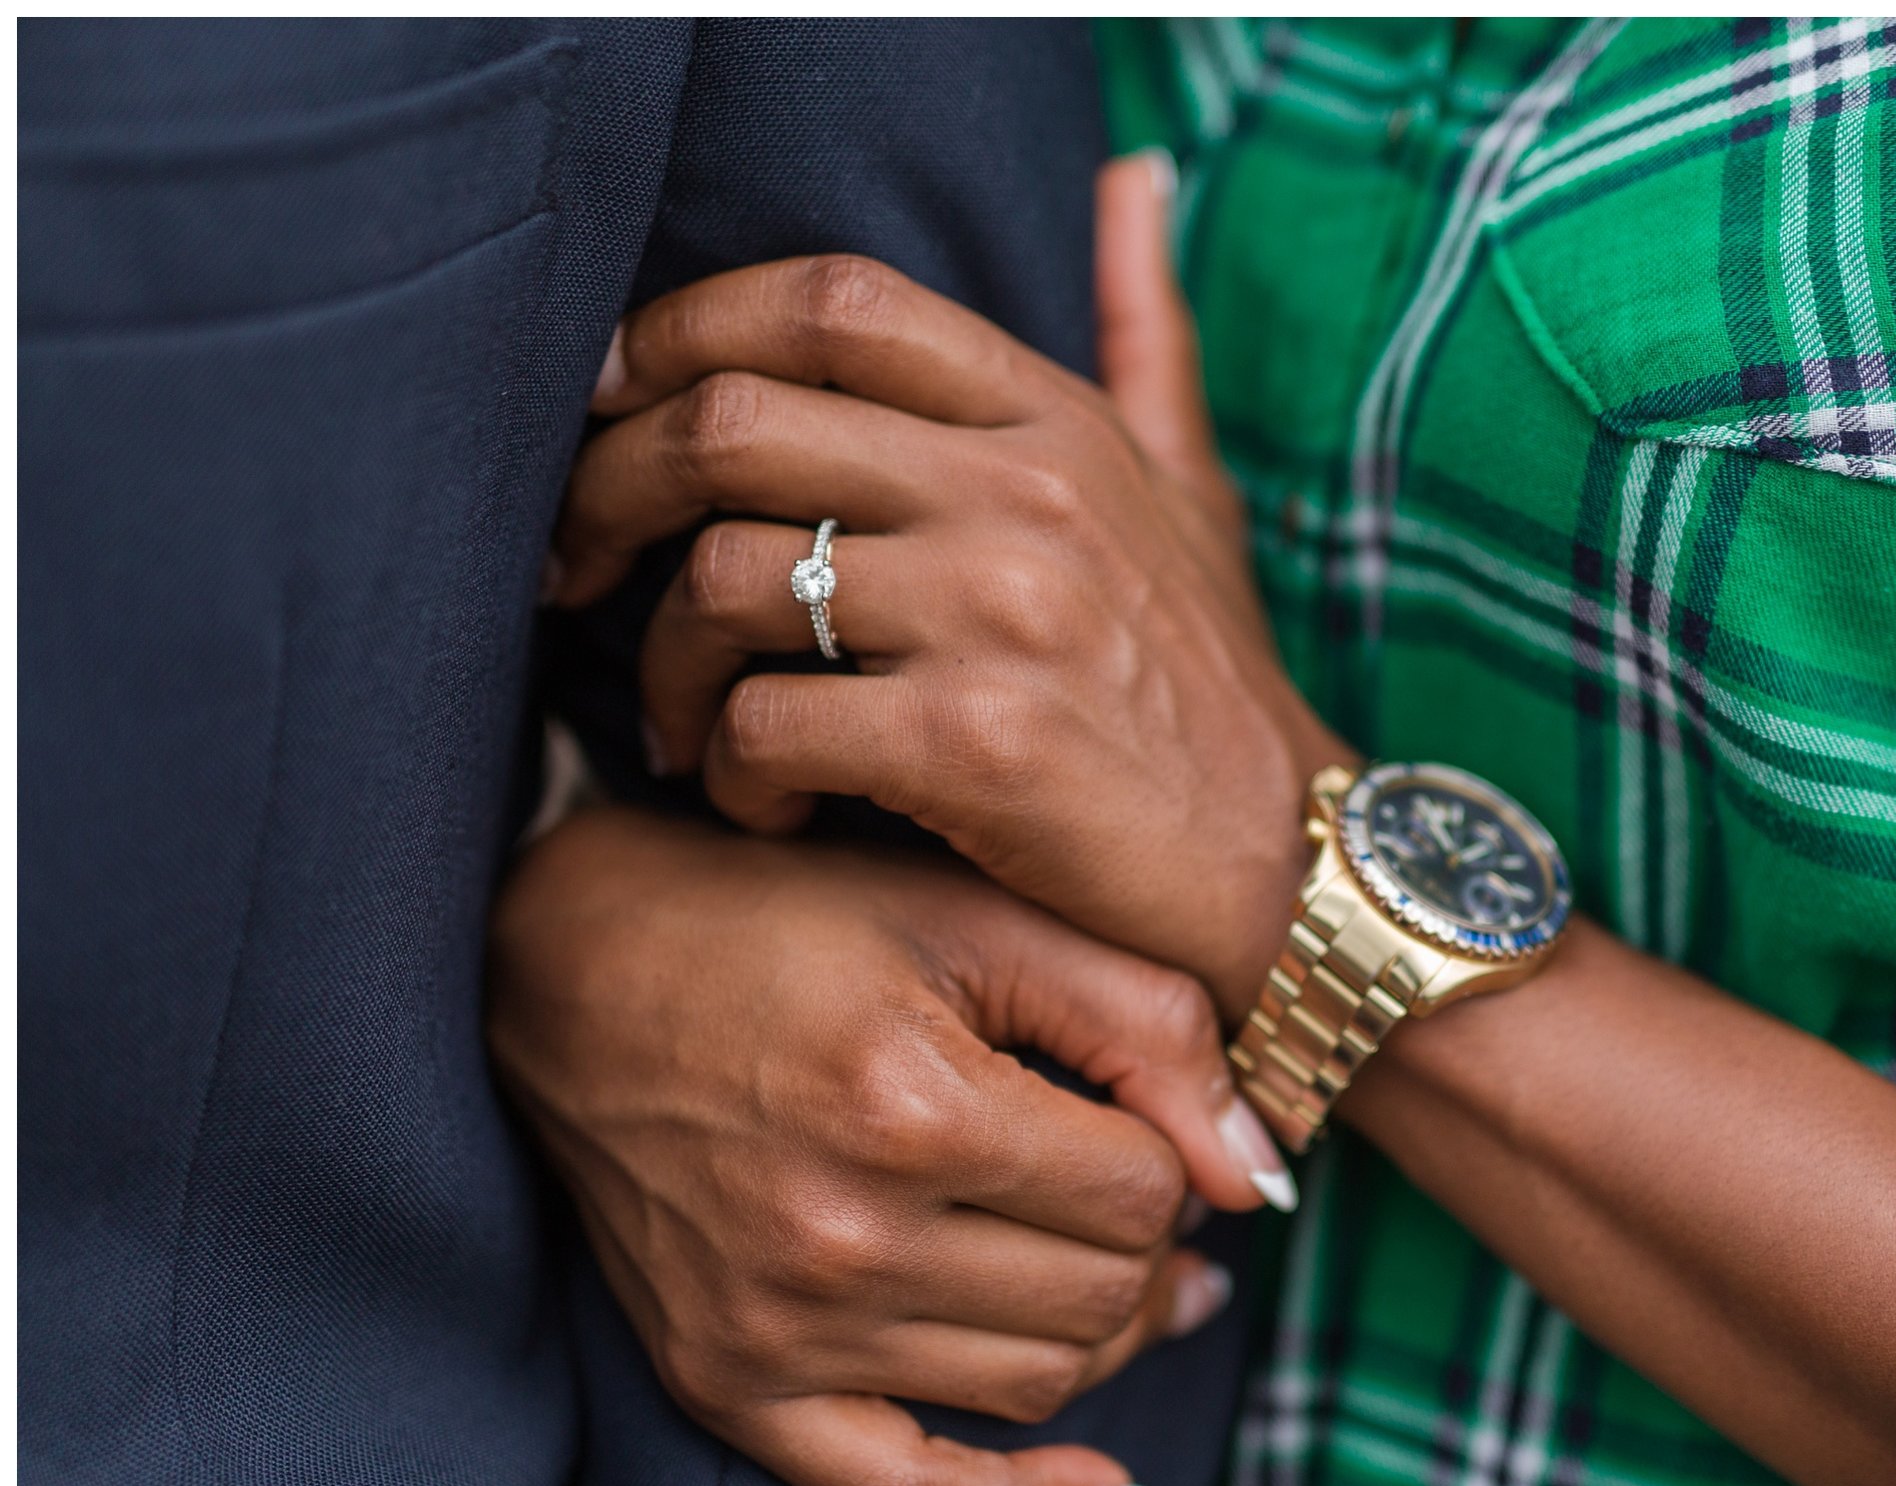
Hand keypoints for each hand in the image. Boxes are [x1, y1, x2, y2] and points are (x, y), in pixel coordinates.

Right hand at [485, 805, 1294, 1485]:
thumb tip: (1255, 1175)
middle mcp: (840, 1239)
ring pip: (1036, 1385)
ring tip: (1128, 1274)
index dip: (1170, 1151)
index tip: (1141, 1109)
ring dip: (1108, 1334)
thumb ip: (1145, 1021)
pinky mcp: (727, 1381)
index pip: (1139, 1192)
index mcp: (910, 1108)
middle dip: (1148, 1241)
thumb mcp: (976, 917)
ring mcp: (776, 1330)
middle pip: (1098, 1296)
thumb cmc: (785, 919)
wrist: (570, 968)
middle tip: (1140, 1186)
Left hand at [546, 157, 1351, 1017]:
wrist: (1295, 870)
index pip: (828, 301)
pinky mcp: (974, 742)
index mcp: (1050, 419)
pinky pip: (765, 724)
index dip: (680, 331)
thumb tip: (1134, 179)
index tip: (610, 401)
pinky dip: (729, 774)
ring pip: (722, 581)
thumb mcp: (1189, 491)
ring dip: (664, 667)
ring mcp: (1000, 611)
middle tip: (574, 568)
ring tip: (686, 728)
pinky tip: (762, 808)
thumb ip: (1142, 337)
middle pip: (730, 423)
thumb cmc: (1209, 690)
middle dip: (605, 490)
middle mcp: (1023, 490)